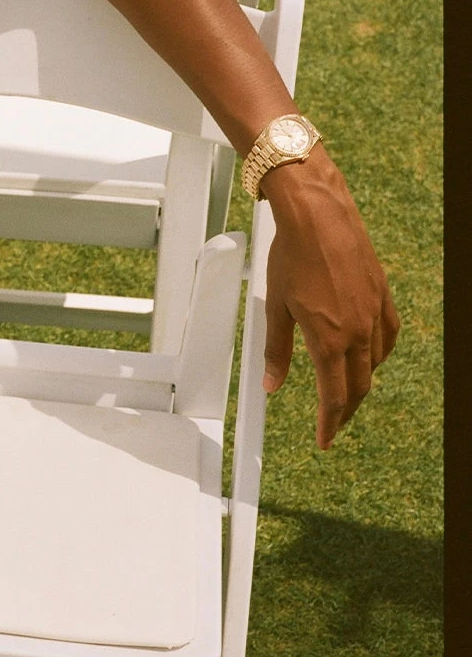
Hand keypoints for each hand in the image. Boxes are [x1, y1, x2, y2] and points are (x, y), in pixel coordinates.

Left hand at [259, 150, 398, 448]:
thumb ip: (275, 349)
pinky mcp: (381, 295)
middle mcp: (358, 332)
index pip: (334, 396)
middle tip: (331, 423)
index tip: (323, 439)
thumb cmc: (292, 256)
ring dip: (361, 382)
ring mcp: (374, 313)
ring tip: (346, 392)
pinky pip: (387, 335)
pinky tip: (370, 355)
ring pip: (374, 363)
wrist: (318, 217)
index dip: (329, 423)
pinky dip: (378, 353)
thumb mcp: (275, 307)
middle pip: (358, 386)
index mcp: (330, 340)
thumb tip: (270, 384)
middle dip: (344, 410)